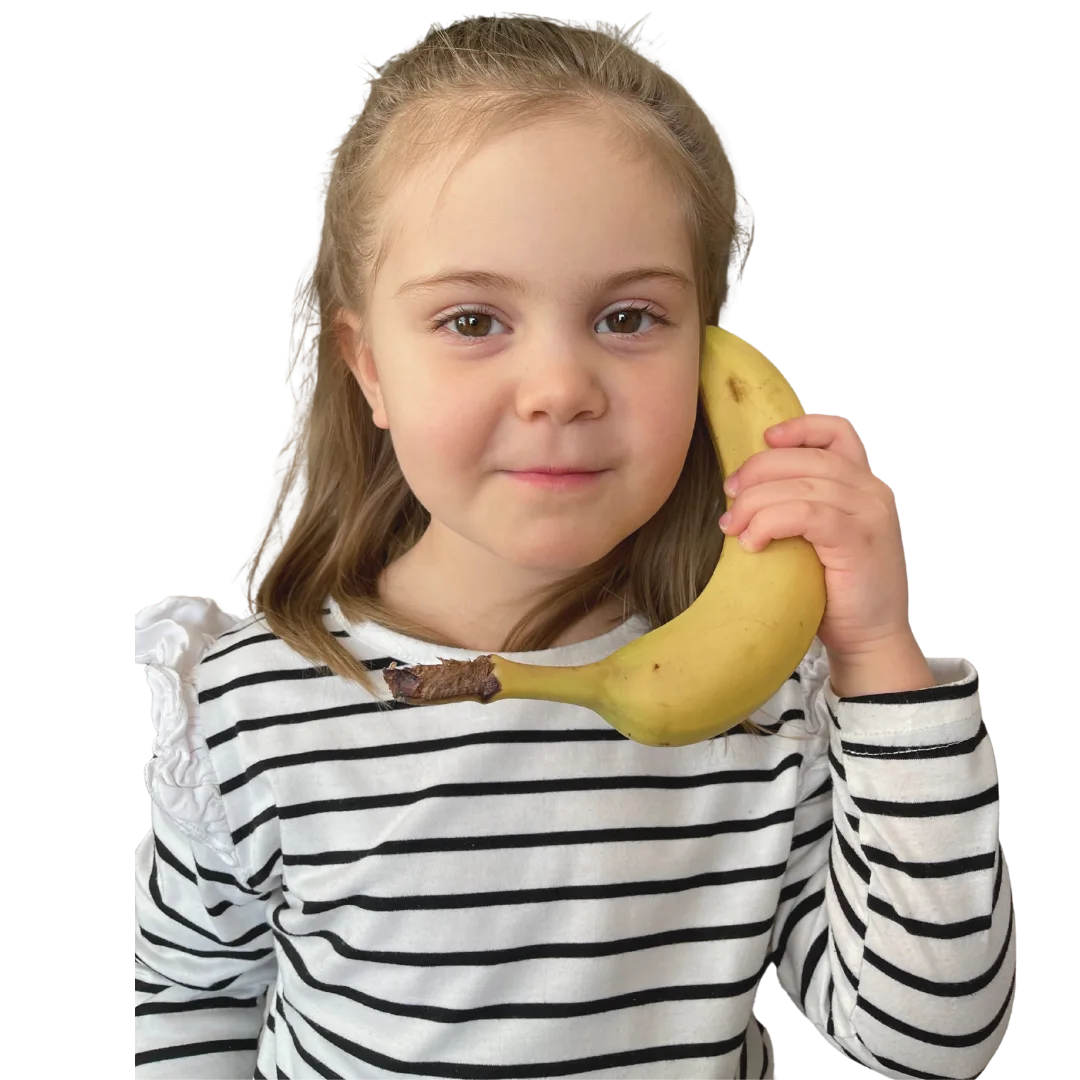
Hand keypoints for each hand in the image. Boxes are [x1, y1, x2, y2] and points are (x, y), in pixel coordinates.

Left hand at [718, 414, 914, 663]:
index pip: (837, 432)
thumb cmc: (837, 591)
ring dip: (756, 502)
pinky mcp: (858, 541)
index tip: (763, 440)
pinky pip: (806, 514)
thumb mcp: (820, 538)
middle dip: (759, 470)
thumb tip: (744, 486)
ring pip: (802, 485)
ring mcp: (869, 515)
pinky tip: (752, 543)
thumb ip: (802, 505)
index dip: (799, 428)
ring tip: (731, 527)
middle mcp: (872, 492)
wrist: (870, 640)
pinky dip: (771, 522)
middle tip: (729, 495)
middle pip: (807, 457)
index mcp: (864, 484)